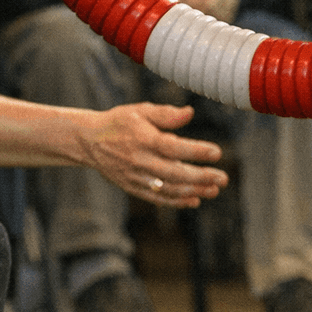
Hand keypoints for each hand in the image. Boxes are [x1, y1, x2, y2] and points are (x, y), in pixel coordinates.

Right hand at [75, 103, 227, 206]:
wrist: (89, 141)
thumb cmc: (120, 122)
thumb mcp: (141, 110)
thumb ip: (166, 113)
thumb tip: (190, 112)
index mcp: (143, 139)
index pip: (173, 147)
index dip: (196, 151)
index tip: (217, 153)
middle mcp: (139, 160)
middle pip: (174, 173)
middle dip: (201, 177)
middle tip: (223, 178)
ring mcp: (135, 177)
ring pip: (168, 189)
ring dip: (193, 191)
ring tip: (214, 190)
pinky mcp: (132, 188)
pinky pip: (157, 198)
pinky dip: (176, 201)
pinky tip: (194, 200)